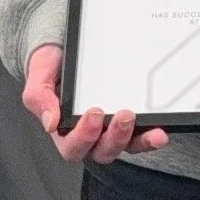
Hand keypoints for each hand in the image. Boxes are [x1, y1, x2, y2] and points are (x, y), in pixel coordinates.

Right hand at [23, 41, 166, 165]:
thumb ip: (40, 97)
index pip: (73, 147)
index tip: (95, 113)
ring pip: (125, 147)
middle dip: (115, 137)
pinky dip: (150, 136)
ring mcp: (111, 132)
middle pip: (102, 151)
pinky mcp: (130, 124)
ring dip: (138, 140)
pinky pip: (141, 137)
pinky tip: (159, 131)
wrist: (67, 47)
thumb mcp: (40, 73)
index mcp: (63, 131)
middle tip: (124, 115)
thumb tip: (50, 123)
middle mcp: (90, 137)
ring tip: (147, 124)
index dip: (84, 136)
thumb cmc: (52, 64)